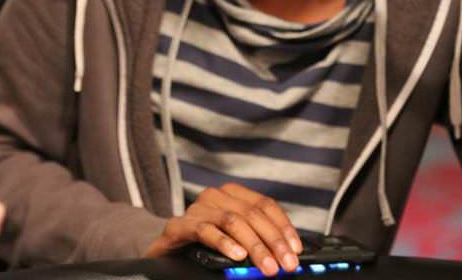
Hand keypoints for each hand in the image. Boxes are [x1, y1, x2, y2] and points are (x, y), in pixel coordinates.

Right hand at [143, 183, 301, 276]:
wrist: (165, 249)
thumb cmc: (203, 243)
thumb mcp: (234, 237)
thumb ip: (256, 238)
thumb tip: (285, 253)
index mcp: (232, 194)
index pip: (265, 205)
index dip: (283, 226)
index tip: (296, 249)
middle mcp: (215, 196)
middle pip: (252, 214)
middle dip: (273, 241)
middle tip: (286, 264)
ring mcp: (197, 208)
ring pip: (233, 221)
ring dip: (255, 246)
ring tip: (267, 266)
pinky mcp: (179, 225)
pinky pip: (206, 230)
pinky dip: (224, 243)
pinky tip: (237, 256)